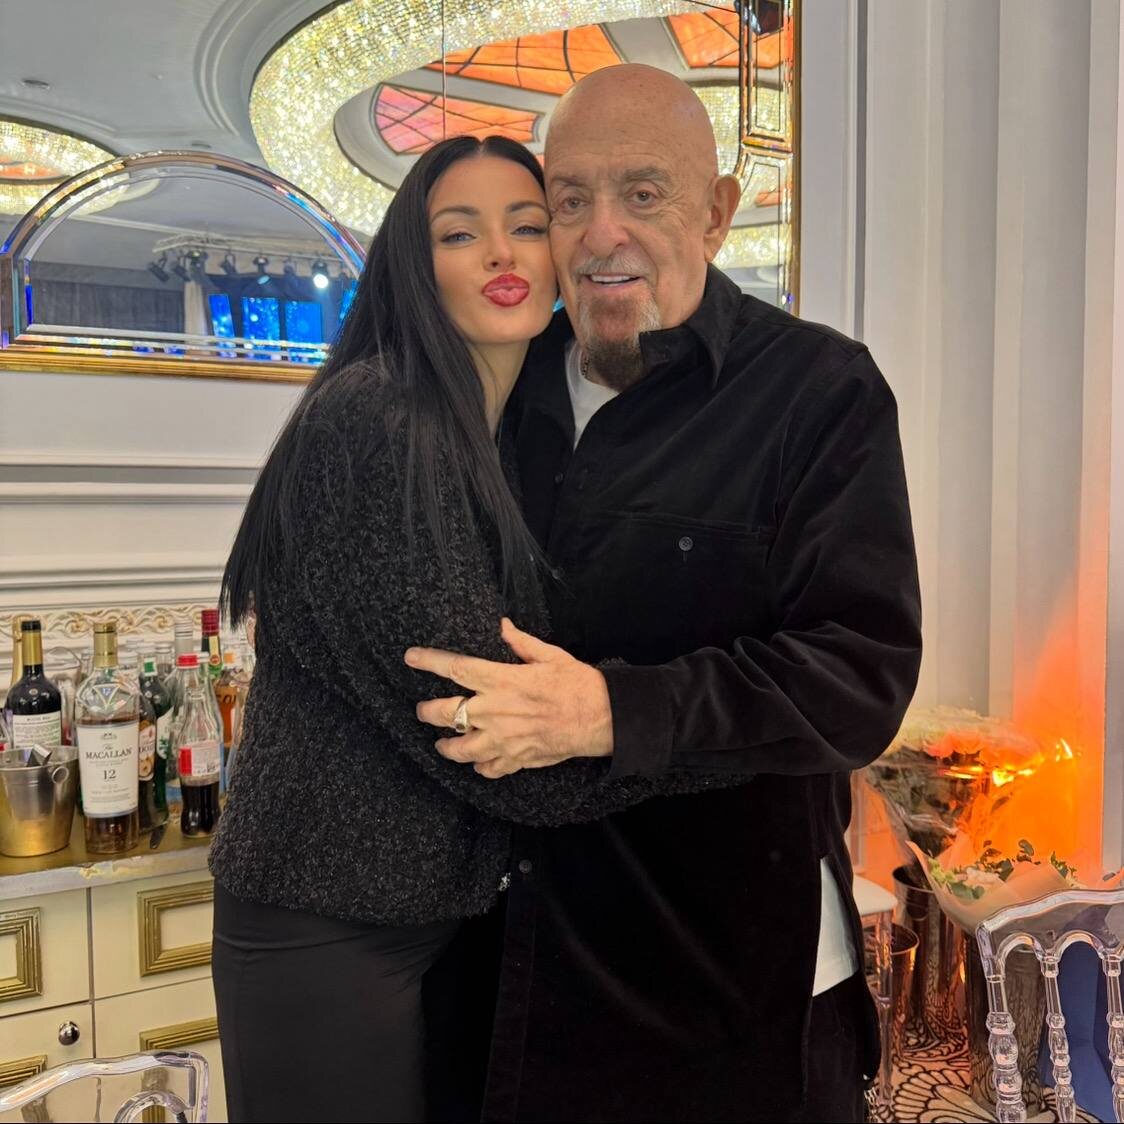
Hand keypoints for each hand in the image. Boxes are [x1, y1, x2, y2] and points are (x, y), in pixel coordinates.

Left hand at [406, 618, 613, 778]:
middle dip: (428, 712)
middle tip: (422, 711)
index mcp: (502, 680)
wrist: (600, 717)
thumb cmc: (576, 683)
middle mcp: (496, 711)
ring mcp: (504, 739)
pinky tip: (477, 763)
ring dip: (447, 746)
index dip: (429, 661)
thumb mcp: (549, 655)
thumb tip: (502, 626)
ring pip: (461, 749)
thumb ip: (520, 642)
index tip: (411, 657)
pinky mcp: (517, 758)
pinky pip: (489, 768)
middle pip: (448, 714)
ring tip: (442, 743)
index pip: (456, 668)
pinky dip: (480, 766)